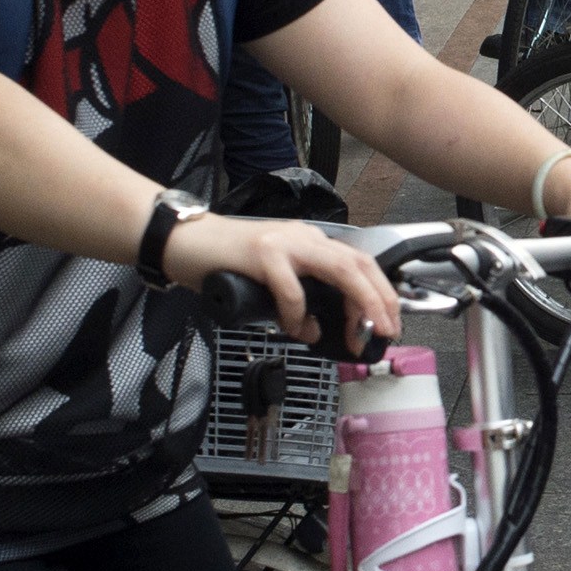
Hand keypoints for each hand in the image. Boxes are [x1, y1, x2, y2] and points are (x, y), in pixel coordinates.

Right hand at [161, 211, 406, 354]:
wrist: (183, 242)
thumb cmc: (224, 263)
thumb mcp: (273, 276)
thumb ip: (298, 294)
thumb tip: (318, 329)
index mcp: (311, 242)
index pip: (359, 263)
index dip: (380, 294)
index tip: (386, 324)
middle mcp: (305, 237)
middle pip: (359, 264)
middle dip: (380, 300)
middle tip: (386, 332)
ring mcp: (284, 243)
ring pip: (339, 269)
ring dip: (358, 303)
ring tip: (359, 333)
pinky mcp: (262, 253)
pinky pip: (291, 288)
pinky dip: (299, 313)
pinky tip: (297, 329)